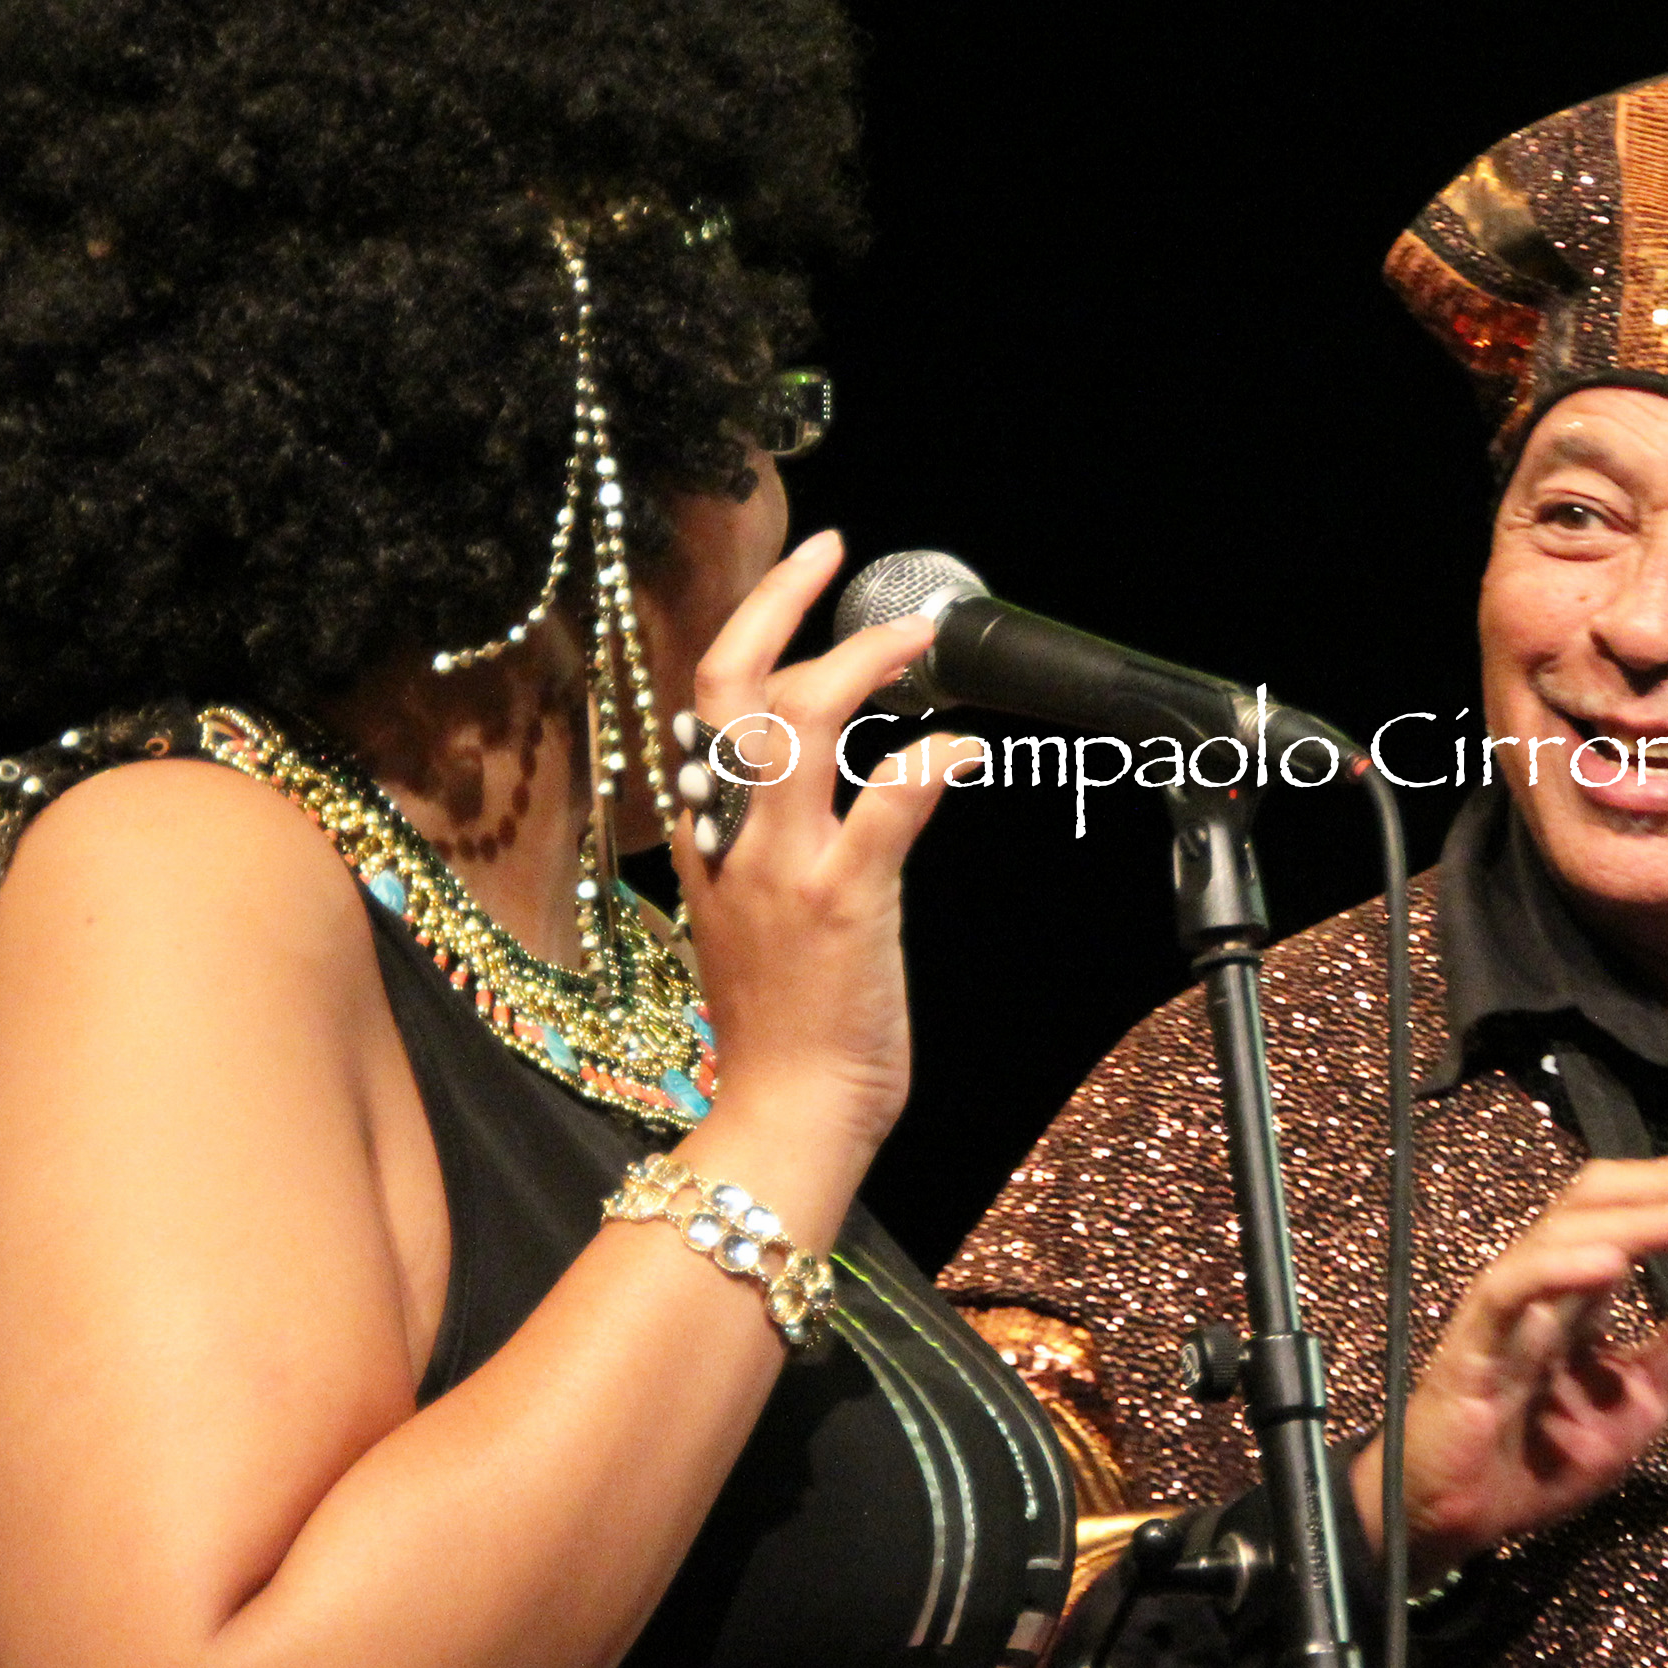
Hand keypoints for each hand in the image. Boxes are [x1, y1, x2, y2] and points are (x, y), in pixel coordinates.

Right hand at [671, 528, 971, 1178]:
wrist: (784, 1116)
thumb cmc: (781, 1026)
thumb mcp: (748, 916)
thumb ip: (763, 842)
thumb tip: (822, 778)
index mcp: (705, 840)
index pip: (700, 706)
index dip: (748, 625)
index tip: (798, 575)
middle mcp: (731, 840)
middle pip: (728, 687)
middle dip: (779, 602)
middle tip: (835, 551)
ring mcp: (783, 868)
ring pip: (795, 725)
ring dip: (861, 662)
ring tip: (917, 639)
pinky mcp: (843, 904)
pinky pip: (883, 808)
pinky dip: (926, 761)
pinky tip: (966, 744)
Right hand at [1352, 1152, 1667, 1583]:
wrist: (1452, 1523)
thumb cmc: (1535, 1457)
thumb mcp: (1642, 1399)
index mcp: (1583, 1288)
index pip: (1634, 1208)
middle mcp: (1542, 1280)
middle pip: (1599, 1196)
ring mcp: (1505, 1308)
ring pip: (1562, 1232)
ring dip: (1638, 1220)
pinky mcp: (1471, 1347)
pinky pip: (1511, 1293)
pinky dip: (1558, 1269)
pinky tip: (1611, 1262)